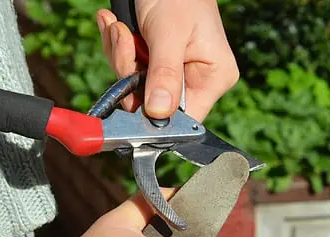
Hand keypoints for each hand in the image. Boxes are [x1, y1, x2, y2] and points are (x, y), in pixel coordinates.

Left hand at [96, 0, 239, 120]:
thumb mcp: (169, 34)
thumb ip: (165, 75)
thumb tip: (159, 114)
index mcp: (213, 77)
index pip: (185, 118)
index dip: (154, 115)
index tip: (130, 97)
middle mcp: (196, 80)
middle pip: (152, 103)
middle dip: (129, 71)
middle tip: (124, 38)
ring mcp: (173, 72)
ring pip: (134, 86)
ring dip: (120, 55)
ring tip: (119, 26)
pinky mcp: (153, 62)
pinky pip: (128, 69)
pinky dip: (117, 47)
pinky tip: (117, 25)